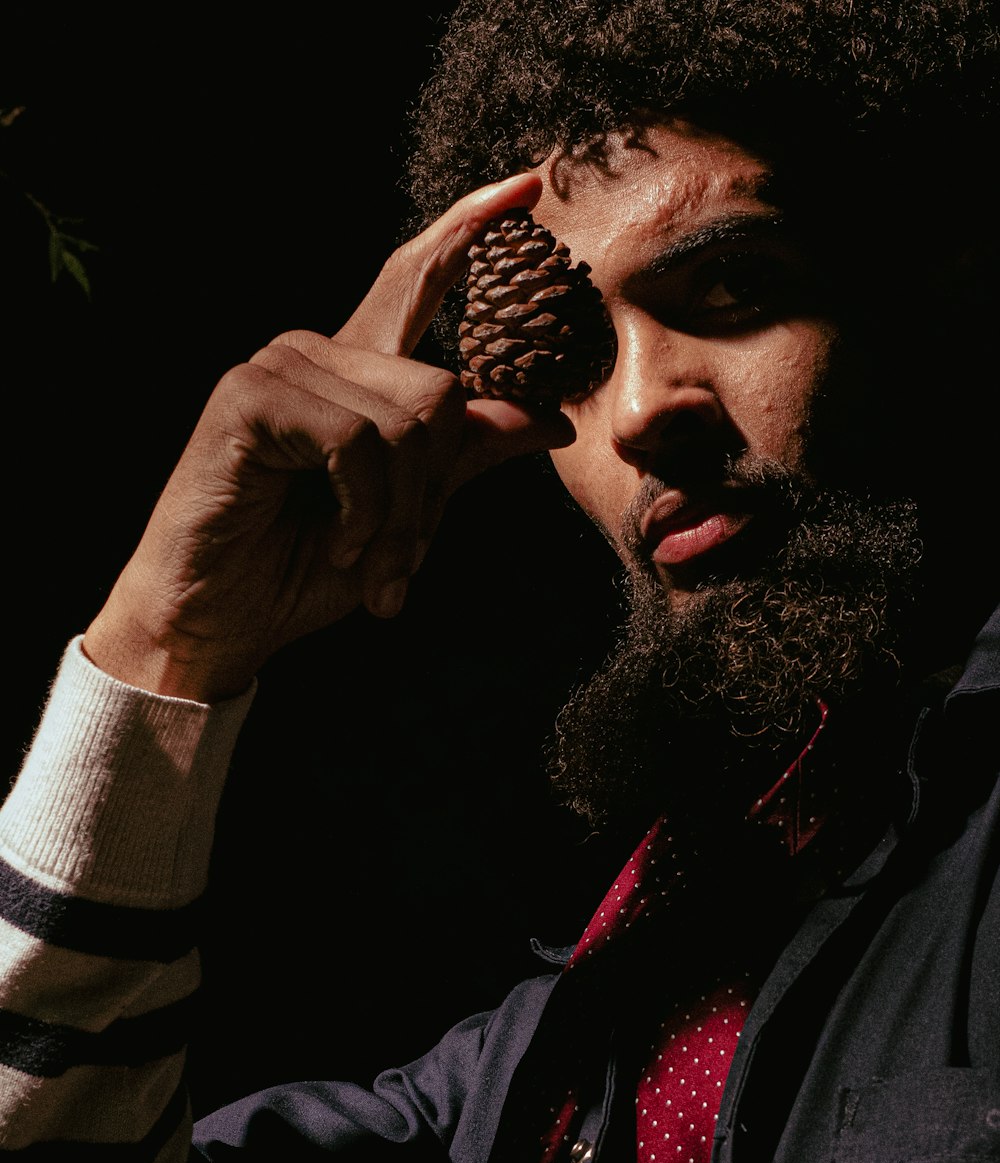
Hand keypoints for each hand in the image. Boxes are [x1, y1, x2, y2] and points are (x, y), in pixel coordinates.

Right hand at [83, 171, 572, 701]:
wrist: (214, 624)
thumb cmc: (298, 572)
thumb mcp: (402, 521)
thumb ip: (462, 462)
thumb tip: (551, 419)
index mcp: (353, 374)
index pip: (416, 282)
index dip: (470, 233)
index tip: (531, 188)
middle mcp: (317, 354)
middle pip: (443, 391)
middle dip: (436, 498)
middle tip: (400, 567)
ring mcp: (280, 367)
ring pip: (409, 420)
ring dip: (401, 519)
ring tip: (367, 569)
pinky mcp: (251, 397)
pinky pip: (358, 442)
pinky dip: (362, 511)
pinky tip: (335, 544)